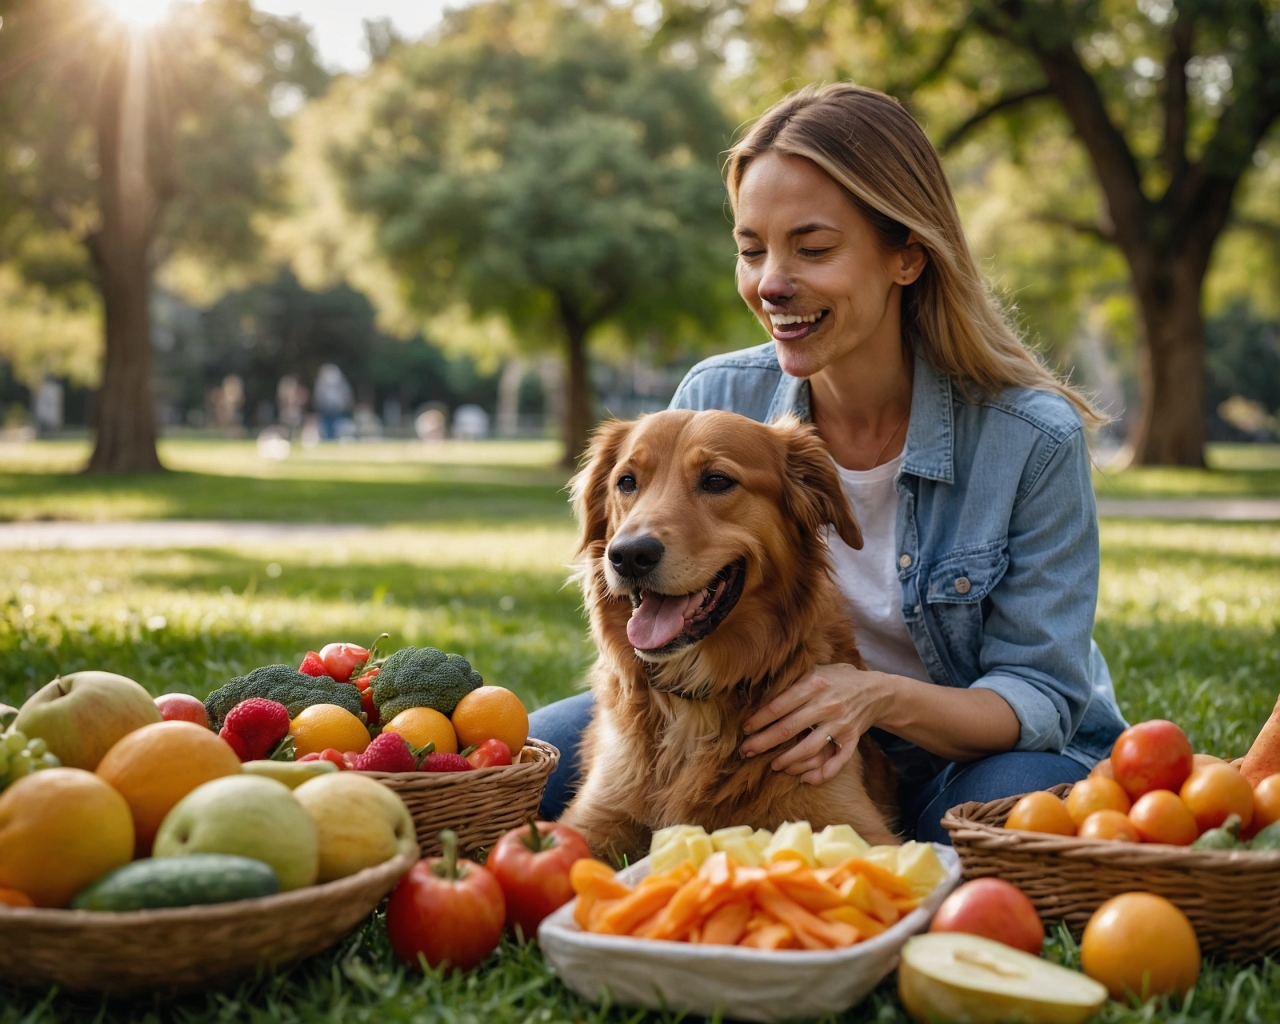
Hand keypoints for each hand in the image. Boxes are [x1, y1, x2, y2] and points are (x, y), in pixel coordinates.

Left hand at [739, 664, 890, 785]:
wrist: (875, 690)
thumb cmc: (838, 679)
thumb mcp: (815, 670)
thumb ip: (793, 681)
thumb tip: (760, 692)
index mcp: (813, 684)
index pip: (778, 706)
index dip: (758, 720)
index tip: (745, 729)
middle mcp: (826, 705)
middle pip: (788, 729)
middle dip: (762, 743)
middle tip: (745, 752)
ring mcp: (840, 724)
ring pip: (809, 748)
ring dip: (787, 760)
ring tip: (773, 765)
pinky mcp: (852, 739)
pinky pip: (837, 762)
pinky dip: (821, 774)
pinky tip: (805, 780)